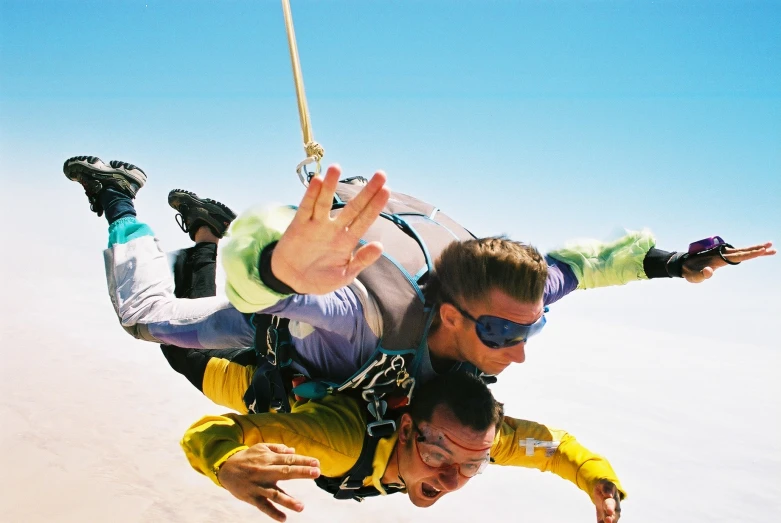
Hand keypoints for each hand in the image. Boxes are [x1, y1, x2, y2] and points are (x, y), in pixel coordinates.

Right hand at [217, 443, 320, 520]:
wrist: (225, 468)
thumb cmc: (247, 458)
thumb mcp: (261, 448)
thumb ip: (278, 449)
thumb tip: (293, 451)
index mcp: (268, 458)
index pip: (289, 459)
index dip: (303, 461)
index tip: (317, 463)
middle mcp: (264, 472)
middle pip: (285, 472)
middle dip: (301, 473)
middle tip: (316, 473)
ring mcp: (258, 486)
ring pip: (274, 494)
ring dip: (288, 501)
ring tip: (301, 507)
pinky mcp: (251, 497)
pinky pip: (263, 507)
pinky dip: (273, 513)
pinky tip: (283, 518)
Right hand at [272, 164, 389, 293]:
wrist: (292, 281)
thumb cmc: (321, 279)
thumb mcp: (344, 275)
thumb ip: (361, 261)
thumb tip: (380, 246)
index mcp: (348, 240)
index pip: (365, 219)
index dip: (375, 206)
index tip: (386, 190)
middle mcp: (335, 228)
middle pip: (353, 207)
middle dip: (367, 191)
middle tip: (381, 174)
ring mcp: (317, 224)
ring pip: (326, 202)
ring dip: (331, 185)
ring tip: (337, 168)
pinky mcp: (299, 224)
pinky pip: (306, 207)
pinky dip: (311, 194)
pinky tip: (318, 180)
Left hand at [593, 479, 621, 522]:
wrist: (602, 492)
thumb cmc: (604, 487)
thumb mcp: (605, 484)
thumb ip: (607, 488)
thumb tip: (608, 494)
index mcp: (614, 500)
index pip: (612, 504)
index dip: (610, 508)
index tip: (609, 511)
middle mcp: (613, 509)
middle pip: (613, 515)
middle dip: (611, 518)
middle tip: (608, 520)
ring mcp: (609, 515)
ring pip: (610, 520)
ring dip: (609, 522)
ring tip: (606, 522)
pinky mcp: (603, 518)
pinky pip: (602, 522)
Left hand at [682, 241, 774, 282]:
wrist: (683, 264)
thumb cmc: (689, 271)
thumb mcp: (694, 276)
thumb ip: (702, 275)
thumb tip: (709, 271)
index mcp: (719, 259)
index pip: (738, 256)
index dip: (750, 254)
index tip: (761, 251)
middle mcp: (723, 254)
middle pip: (744, 251)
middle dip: (758, 250)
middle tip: (772, 246)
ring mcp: (723, 254)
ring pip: (743, 251)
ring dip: (756, 249)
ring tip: (770, 247)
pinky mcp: (723, 256)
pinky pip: (739, 253)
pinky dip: (749, 252)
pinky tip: (756, 251)